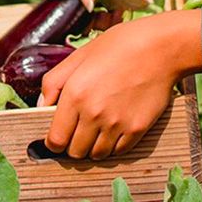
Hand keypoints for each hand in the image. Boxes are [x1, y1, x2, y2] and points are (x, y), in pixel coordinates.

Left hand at [40, 10, 201, 159]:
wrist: (160, 47)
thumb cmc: (118, 46)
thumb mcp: (79, 56)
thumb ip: (54, 82)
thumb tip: (41, 106)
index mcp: (75, 95)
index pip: (55, 140)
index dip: (53, 143)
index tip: (57, 138)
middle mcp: (93, 114)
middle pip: (75, 152)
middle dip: (72, 145)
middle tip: (77, 133)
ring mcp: (117, 124)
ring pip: (97, 155)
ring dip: (93, 148)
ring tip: (96, 132)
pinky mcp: (137, 129)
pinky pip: (119, 152)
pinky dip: (114, 146)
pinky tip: (115, 130)